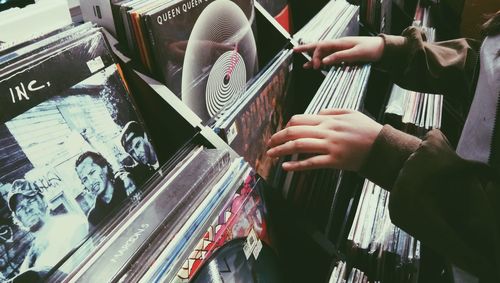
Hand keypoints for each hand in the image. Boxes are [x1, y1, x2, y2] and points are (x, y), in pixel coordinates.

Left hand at [266, 109, 382, 170]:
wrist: (383, 147)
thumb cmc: (367, 130)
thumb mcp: (350, 113)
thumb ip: (331, 112)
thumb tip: (316, 114)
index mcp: (328, 120)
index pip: (300, 120)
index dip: (286, 126)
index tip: (280, 132)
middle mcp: (327, 131)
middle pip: (295, 132)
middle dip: (278, 138)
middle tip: (268, 144)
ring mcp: (330, 146)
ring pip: (299, 146)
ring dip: (282, 150)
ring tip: (271, 155)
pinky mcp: (334, 161)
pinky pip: (311, 163)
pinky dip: (296, 165)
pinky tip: (286, 167)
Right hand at [293, 37, 384, 68]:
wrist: (382, 50)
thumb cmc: (371, 50)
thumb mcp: (356, 54)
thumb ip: (339, 57)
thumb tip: (324, 61)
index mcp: (340, 42)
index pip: (322, 46)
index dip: (315, 55)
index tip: (316, 67)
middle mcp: (338, 45)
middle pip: (319, 46)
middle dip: (306, 49)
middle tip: (294, 51)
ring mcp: (341, 50)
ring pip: (323, 53)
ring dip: (314, 58)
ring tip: (305, 65)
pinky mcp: (344, 55)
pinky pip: (329, 58)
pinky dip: (322, 62)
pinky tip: (318, 66)